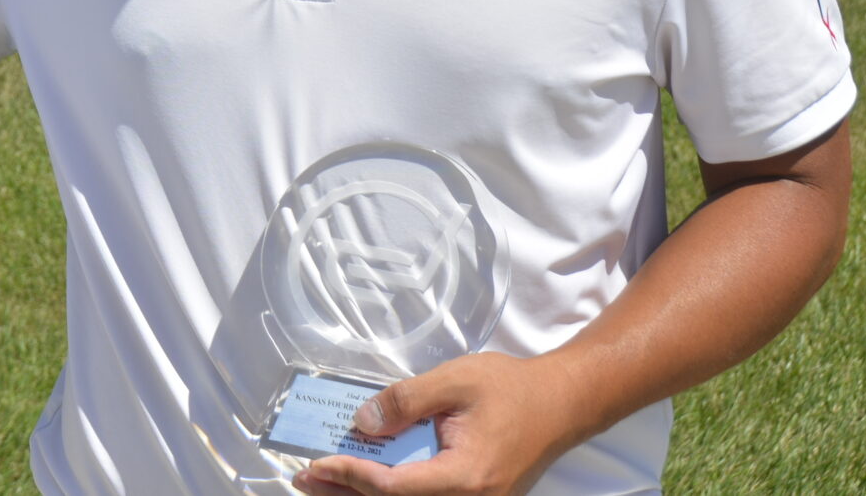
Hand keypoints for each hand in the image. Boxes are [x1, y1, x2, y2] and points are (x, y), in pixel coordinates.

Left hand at [291, 353, 582, 495]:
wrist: (562, 403)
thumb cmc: (512, 389)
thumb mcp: (454, 381)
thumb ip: (406, 400)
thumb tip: (364, 421)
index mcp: (465, 478)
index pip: (394, 488)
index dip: (352, 476)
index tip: (319, 462)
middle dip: (345, 494)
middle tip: (303, 478)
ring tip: (323, 482)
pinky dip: (389, 491)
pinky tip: (364, 479)